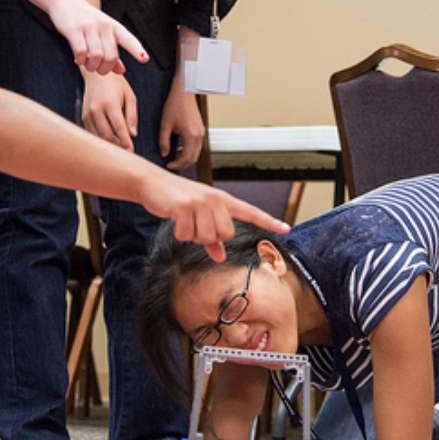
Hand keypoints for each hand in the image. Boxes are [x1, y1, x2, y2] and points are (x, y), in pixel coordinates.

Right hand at [48, 0, 147, 75]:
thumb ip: (112, 51)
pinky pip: (81, 52)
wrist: (65, 1)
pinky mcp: (74, 30)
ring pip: (96, 56)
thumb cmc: (86, 20)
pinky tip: (78, 59)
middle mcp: (104, 26)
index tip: (145, 59)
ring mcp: (89, 27)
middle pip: (111, 56)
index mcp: (114, 27)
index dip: (137, 50)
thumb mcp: (103, 32)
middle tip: (97, 69)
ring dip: (91, 66)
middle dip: (104, 69)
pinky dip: (80, 60)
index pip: (128, 39)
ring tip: (87, 64)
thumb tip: (121, 70)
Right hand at [82, 73, 136, 149]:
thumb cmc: (117, 85)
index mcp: (110, 104)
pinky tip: (109, 142)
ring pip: (99, 136)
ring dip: (109, 145)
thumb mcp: (130, 96)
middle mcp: (96, 110)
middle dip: (118, 146)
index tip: (131, 151)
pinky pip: (92, 133)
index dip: (125, 142)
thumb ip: (132, 116)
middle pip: (107, 135)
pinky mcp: (84, 117)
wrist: (96, 75)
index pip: (119, 128)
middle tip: (127, 153)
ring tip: (120, 150)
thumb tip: (133, 134)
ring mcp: (88, 114)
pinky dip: (101, 140)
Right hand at [138, 170, 289, 261]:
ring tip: (184, 220)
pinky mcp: (185, 207)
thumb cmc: (177, 200)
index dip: (268, 221)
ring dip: (191, 235)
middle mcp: (215, 199)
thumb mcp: (197, 215)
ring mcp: (201, 202)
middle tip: (195, 225)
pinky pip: (187, 235)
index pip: (250, 211)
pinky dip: (179, 233)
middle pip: (226, 234)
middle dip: (209, 237)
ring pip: (206, 237)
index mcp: (222, 200)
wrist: (153, 183)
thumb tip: (219, 256)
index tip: (285, 228)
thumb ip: (211, 238)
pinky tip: (174, 219)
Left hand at [159, 83, 204, 170]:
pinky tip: (179, 147)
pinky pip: (197, 145)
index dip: (177, 164)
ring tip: (174, 158)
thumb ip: (163, 141)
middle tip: (171, 164)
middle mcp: (199, 136)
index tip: (168, 165)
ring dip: (186, 157)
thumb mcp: (165, 124)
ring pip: (196, 153)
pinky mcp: (201, 129)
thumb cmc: (174, 105)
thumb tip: (164, 154)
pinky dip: (190, 150)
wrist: (185, 91)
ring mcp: (202, 133)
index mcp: (190, 135)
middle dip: (182, 164)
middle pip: (193, 158)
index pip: (186, 158)